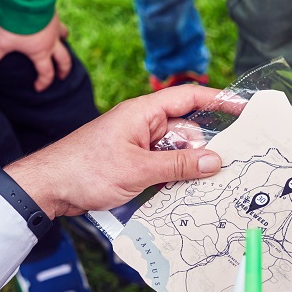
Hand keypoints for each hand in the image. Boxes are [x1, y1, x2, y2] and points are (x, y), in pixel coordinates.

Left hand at [0, 13, 70, 91]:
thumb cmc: (16, 23)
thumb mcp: (0, 42)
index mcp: (40, 52)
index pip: (46, 72)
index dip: (43, 82)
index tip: (38, 88)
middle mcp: (51, 42)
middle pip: (64, 60)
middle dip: (63, 69)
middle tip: (62, 76)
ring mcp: (55, 27)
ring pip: (65, 38)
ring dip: (64, 44)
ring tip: (62, 46)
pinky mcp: (53, 13)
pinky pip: (59, 22)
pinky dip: (57, 26)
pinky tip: (51, 23)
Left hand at [4, 85, 225, 217]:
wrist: (49, 187)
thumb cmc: (86, 170)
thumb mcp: (138, 169)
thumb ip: (178, 166)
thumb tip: (215, 161)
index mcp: (143, 112)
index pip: (188, 98)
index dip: (218, 100)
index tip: (243, 108)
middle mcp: (142, 125)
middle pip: (185, 130)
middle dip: (204, 148)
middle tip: (226, 168)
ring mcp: (137, 145)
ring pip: (175, 152)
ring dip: (188, 167)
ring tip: (206, 186)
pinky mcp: (131, 163)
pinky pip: (162, 166)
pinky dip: (173, 177)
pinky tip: (184, 193)